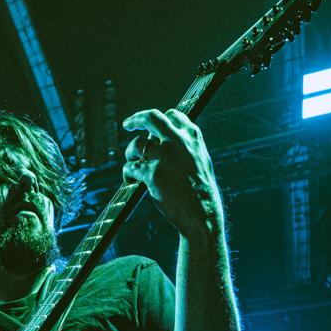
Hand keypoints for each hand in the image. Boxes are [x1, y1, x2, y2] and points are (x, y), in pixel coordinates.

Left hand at [122, 108, 224, 239]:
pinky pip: (131, 167)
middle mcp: (177, 141)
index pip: (172, 115)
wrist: (203, 214)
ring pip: (136, 144)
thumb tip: (164, 142)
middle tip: (128, 124)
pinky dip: (128, 172)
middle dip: (137, 119)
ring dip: (130, 153)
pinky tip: (130, 179)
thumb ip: (185, 148)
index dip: (158, 119)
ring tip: (132, 162)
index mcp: (192, 137)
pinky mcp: (152, 174)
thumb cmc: (202, 193)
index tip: (148, 122)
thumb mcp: (200, 161)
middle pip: (151, 118)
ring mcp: (163, 156)